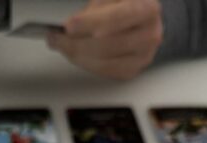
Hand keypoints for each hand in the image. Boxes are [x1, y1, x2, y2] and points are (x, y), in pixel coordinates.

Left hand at [48, 0, 162, 80]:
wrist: (142, 19)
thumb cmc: (124, 5)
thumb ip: (95, 6)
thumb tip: (71, 23)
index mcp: (147, 7)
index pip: (119, 17)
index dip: (91, 23)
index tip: (69, 26)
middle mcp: (150, 33)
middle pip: (107, 43)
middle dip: (76, 41)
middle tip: (57, 37)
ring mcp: (144, 55)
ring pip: (103, 61)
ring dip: (76, 53)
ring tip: (61, 44)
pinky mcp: (134, 69)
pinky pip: (104, 71)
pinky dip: (85, 62)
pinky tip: (75, 54)